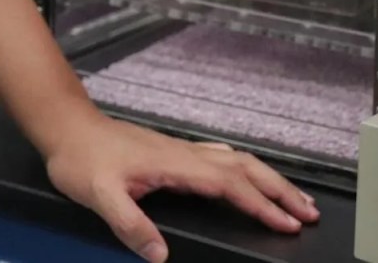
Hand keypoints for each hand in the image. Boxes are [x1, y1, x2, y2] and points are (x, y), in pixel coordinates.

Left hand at [45, 113, 318, 260]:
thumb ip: (130, 223)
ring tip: (294, 199)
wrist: (68, 127)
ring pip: (238, 161)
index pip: (230, 185)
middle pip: (245, 168)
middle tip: (310, 213)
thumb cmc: (82, 159)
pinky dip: (247, 170)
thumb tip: (159, 254)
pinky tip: (249, 176)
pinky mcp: (174, 153)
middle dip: (280, 190)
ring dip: (269, 179)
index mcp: (175, 165)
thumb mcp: (99, 195)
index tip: (288, 223)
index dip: (261, 205)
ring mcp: (181, 151)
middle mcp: (185, 154)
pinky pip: (222, 158)